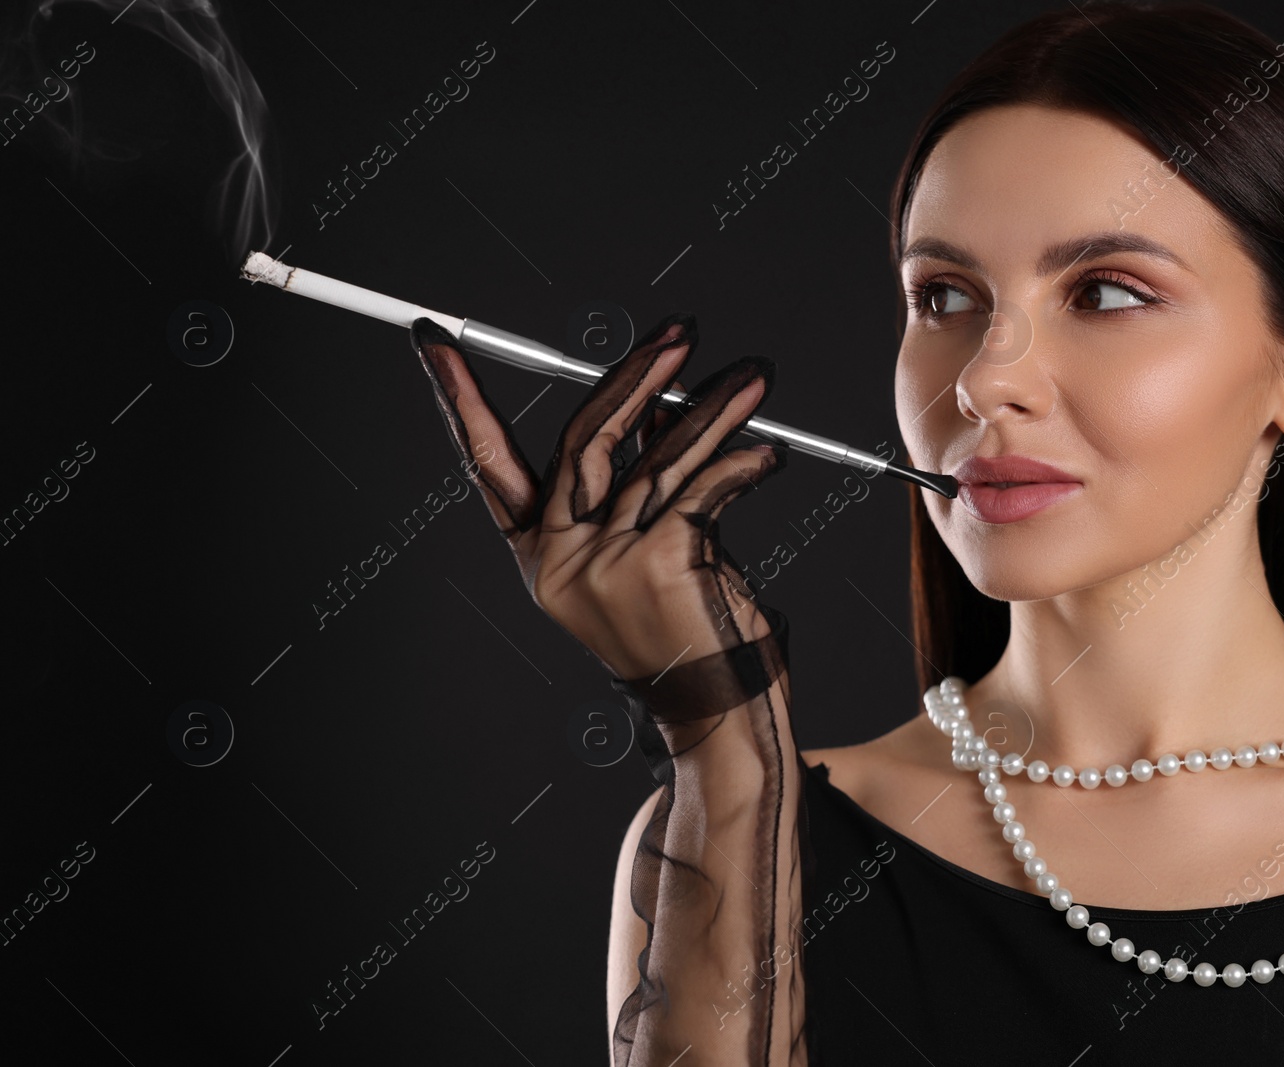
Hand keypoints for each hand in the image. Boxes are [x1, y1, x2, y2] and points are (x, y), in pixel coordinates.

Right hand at [408, 312, 786, 681]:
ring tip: (753, 380)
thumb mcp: (651, 547)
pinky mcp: (658, 563)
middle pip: (583, 439)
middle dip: (636, 374)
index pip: (490, 463)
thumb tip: (660, 403)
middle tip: (680, 333)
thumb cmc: (689, 633)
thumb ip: (642, 480)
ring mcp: (605, 564)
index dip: (460, 401)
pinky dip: (743, 465)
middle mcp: (560, 561)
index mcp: (540, 558)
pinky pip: (704, 488)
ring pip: (657, 459)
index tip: (435, 346)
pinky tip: (768, 456)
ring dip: (713, 409)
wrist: (722, 713)